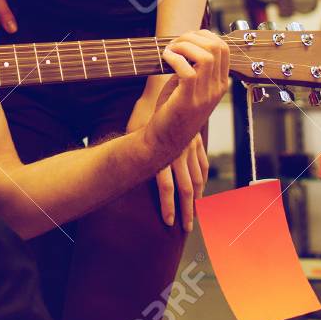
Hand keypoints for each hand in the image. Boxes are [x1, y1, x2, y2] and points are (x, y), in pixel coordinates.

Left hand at [129, 89, 209, 230]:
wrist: (170, 90)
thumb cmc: (145, 111)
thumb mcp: (136, 130)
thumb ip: (133, 149)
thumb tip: (118, 166)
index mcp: (163, 153)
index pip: (167, 186)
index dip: (167, 206)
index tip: (168, 223)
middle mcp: (178, 153)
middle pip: (185, 188)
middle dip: (185, 211)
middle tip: (186, 230)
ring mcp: (190, 149)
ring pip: (196, 179)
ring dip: (196, 200)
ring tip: (194, 216)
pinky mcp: (195, 143)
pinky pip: (202, 165)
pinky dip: (202, 180)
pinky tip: (202, 192)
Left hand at [140, 30, 228, 175]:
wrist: (163, 141)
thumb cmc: (173, 110)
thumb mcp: (189, 87)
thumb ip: (193, 67)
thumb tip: (188, 41)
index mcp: (219, 84)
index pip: (224, 48)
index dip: (204, 36)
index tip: (185, 39)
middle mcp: (216, 88)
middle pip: (217, 48)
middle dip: (193, 37)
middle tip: (175, 44)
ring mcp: (204, 95)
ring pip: (206, 56)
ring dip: (184, 46)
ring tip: (170, 51)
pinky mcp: (188, 100)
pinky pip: (187, 70)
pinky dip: (174, 58)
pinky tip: (165, 58)